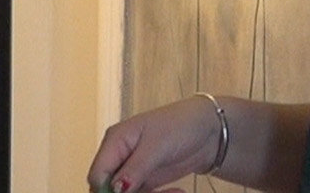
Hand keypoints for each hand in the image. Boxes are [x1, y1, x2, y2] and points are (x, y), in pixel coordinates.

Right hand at [86, 96, 221, 192]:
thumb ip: (135, 168)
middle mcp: (120, 156)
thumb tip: (114, 188)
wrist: (210, 129)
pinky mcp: (145, 180)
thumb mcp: (158, 145)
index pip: (98, 174)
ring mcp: (132, 170)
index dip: (107, 190)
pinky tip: (177, 192)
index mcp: (116, 140)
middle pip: (109, 188)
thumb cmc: (182, 124)